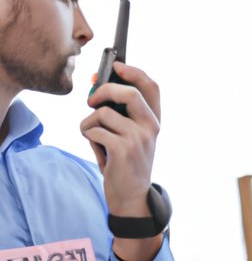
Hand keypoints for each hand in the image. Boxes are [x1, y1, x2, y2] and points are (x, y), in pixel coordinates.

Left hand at [81, 61, 159, 216]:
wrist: (131, 195)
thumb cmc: (125, 161)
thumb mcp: (128, 134)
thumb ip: (117, 110)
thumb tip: (94, 83)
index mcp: (154, 121)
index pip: (152, 87)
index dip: (135, 72)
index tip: (117, 65)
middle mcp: (150, 127)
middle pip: (128, 92)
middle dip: (103, 91)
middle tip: (91, 101)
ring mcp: (138, 138)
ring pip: (102, 113)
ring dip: (89, 124)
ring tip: (94, 138)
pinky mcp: (122, 149)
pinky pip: (94, 130)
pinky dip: (87, 136)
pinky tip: (96, 148)